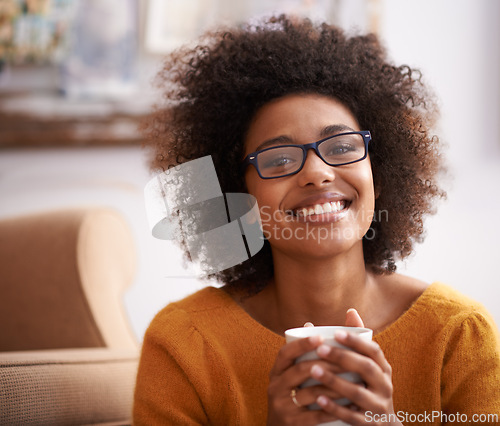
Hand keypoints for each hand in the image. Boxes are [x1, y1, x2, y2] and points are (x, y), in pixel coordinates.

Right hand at [267, 330, 342, 424]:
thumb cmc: (290, 396)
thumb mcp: (288, 376)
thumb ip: (299, 354)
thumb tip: (310, 324)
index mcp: (276, 372)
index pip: (285, 353)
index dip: (301, 344)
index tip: (320, 338)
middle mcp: (276, 387)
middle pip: (302, 370)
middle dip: (328, 364)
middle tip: (350, 360)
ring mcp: (283, 406)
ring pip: (312, 393)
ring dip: (336, 386)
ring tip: (355, 382)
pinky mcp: (293, 423)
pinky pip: (316, 415)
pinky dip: (335, 409)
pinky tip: (351, 406)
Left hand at [310, 309, 401, 424]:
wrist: (382, 425)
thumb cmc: (368, 386)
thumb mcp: (368, 365)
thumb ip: (358, 341)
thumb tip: (350, 310)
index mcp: (383, 369)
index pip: (374, 351)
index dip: (356, 341)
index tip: (337, 332)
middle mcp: (385, 386)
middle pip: (366, 369)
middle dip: (343, 358)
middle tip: (320, 349)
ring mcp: (378, 407)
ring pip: (357, 393)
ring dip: (334, 381)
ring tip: (314, 370)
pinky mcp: (369, 425)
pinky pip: (352, 416)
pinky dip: (335, 408)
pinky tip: (319, 399)